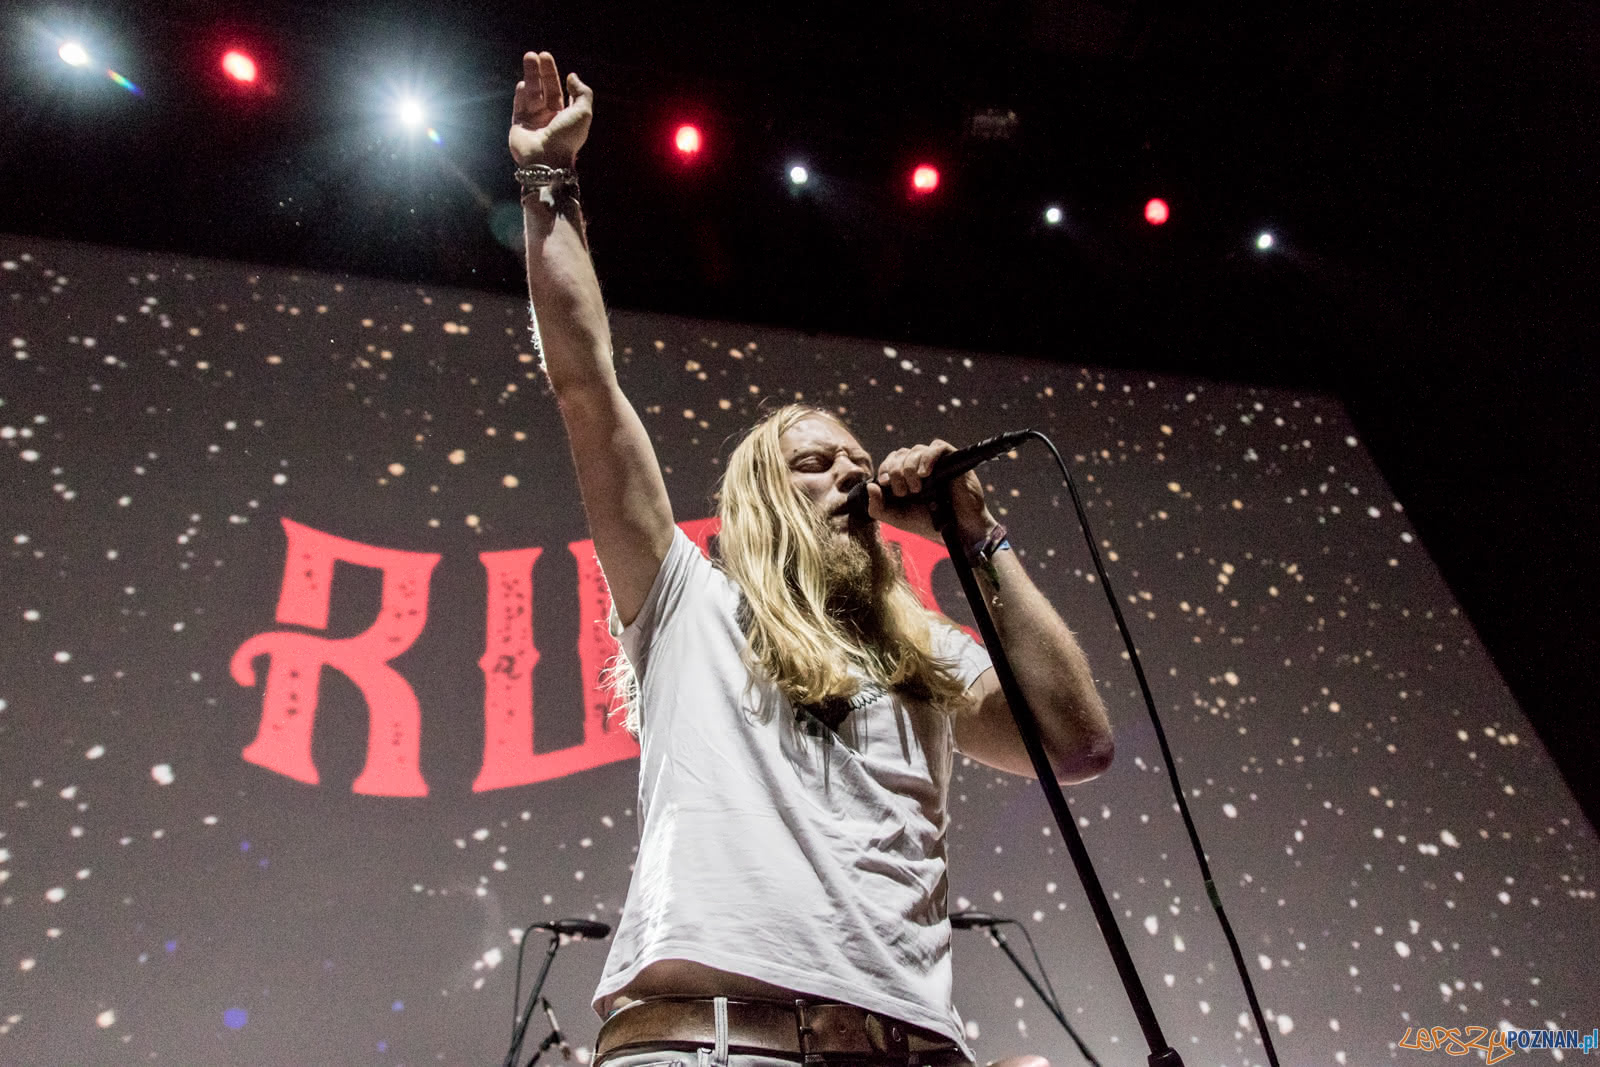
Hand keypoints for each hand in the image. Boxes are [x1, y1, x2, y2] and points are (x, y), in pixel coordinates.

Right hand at [510, 51, 592, 168]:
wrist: (547, 159)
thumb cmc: (567, 137)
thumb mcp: (583, 112)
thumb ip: (581, 92)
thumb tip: (572, 76)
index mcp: (564, 116)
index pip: (558, 91)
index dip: (553, 76)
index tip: (548, 61)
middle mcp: (548, 118)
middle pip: (543, 89)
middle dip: (540, 71)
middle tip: (536, 54)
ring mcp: (533, 121)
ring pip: (531, 93)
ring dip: (530, 76)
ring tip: (529, 57)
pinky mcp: (519, 125)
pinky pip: (519, 105)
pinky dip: (520, 93)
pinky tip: (523, 82)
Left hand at [868, 439, 995, 542]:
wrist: (956, 530)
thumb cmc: (928, 522)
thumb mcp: (896, 518)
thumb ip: (878, 507)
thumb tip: (870, 486)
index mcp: (906, 475)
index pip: (891, 461)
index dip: (885, 469)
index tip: (885, 484)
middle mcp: (920, 466)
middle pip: (901, 454)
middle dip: (897, 471)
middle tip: (903, 492)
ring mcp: (936, 462)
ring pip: (916, 449)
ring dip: (910, 467)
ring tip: (917, 488)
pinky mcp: (952, 460)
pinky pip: (937, 447)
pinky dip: (928, 457)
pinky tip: (925, 473)